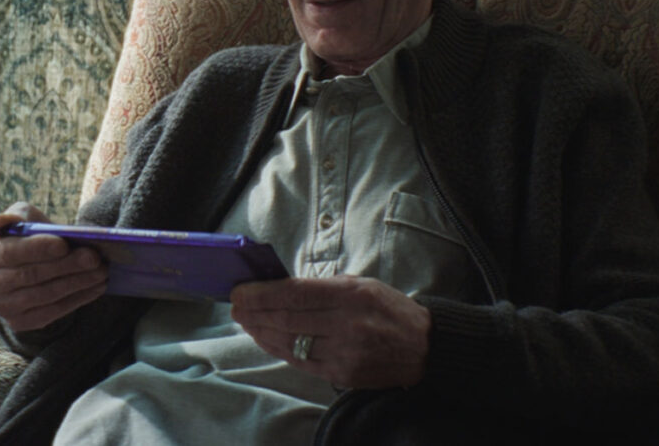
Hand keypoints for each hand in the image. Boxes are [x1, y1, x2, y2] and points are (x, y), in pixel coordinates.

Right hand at [0, 202, 107, 331]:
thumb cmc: (29, 236)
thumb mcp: (23, 217)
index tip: (64, 244)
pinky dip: (78, 299)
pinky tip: (96, 286)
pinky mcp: (21, 322)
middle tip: (94, 258)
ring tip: (101, 271)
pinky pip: (53, 312)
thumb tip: (2, 221)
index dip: (38, 249)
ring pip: (45, 295)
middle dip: (67, 265)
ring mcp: (2, 307)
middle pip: (31, 276)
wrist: (31, 263)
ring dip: (78, 283)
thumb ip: (15, 217)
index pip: (10, 252)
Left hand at [230, 275, 430, 388]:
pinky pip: (301, 362)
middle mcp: (348, 324)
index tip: (241, 290)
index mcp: (352, 295)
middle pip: (288, 319)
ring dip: (261, 332)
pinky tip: (265, 339)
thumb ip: (323, 286)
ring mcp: (345, 353)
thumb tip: (280, 287)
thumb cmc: (389, 309)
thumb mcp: (361, 284)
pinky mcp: (343, 374)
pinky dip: (278, 350)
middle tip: (235, 306)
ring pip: (290, 343)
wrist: (423, 347)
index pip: (296, 293)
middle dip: (255, 312)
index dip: (263, 293)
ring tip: (245, 321)